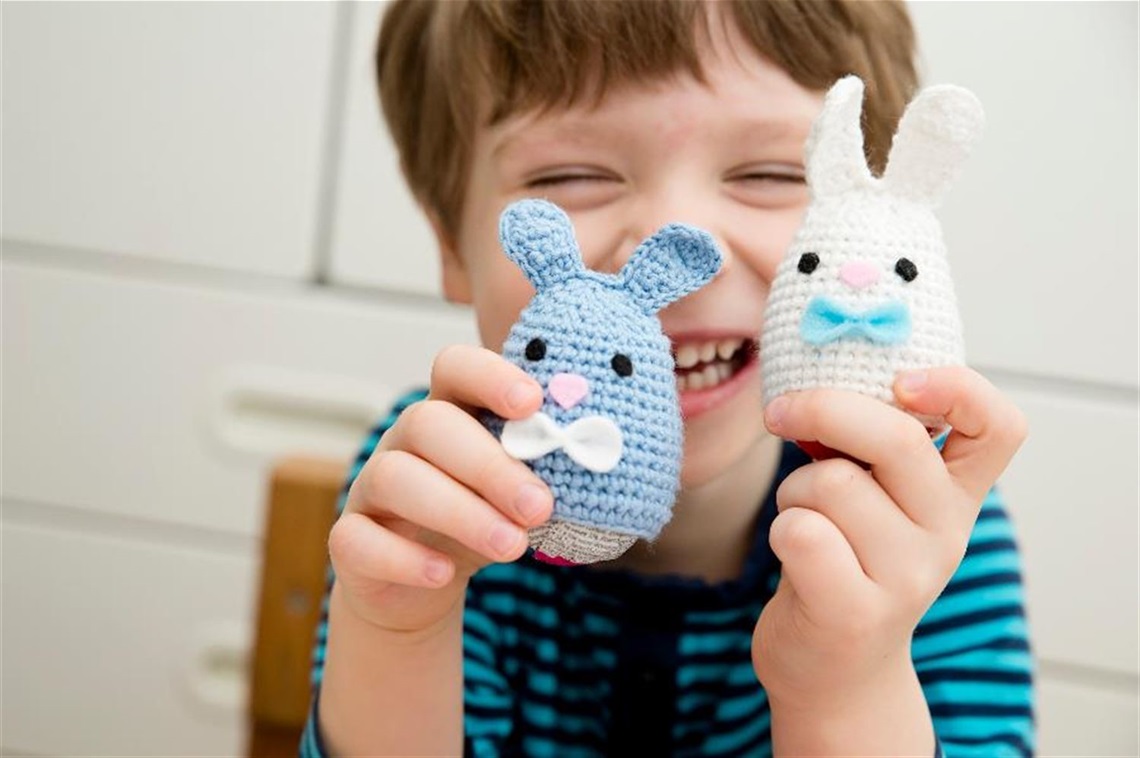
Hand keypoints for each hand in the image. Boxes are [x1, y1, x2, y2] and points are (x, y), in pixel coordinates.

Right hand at [327, 345, 552, 635]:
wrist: (425, 585)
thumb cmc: (483, 520)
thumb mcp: (515, 493)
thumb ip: (544, 470)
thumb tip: (594, 457)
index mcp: (451, 413)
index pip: (455, 367)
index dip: (490, 376)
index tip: (533, 403)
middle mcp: (405, 441)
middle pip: (429, 423)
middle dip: (490, 465)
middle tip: (539, 506)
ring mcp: (370, 488)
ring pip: (396, 478)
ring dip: (459, 512)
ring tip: (513, 547)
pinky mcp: (349, 540)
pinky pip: (358, 539)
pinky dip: (404, 557)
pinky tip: (445, 574)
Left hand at [751, 366, 1026, 740]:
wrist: (834, 669)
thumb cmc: (844, 560)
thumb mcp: (876, 499)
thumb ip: (870, 445)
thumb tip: (820, 375)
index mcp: (955, 495)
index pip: (998, 427)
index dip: (957, 388)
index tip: (900, 381)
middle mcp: (944, 534)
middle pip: (896, 439)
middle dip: (822, 408)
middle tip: (780, 413)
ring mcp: (906, 577)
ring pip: (831, 481)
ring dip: (794, 488)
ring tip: (804, 519)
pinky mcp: (855, 612)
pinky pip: (801, 531)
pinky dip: (781, 528)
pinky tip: (794, 553)